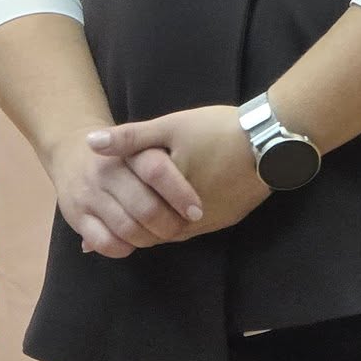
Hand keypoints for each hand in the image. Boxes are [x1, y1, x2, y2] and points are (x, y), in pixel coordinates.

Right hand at [42, 126, 203, 259]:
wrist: (71, 152)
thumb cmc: (121, 155)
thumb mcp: (140, 146)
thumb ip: (165, 165)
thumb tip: (195, 199)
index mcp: (127, 150)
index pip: (156, 170)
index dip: (180, 193)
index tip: (197, 211)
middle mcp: (106, 171)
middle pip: (145, 206)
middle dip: (169, 224)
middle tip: (182, 229)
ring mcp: (89, 194)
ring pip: (127, 227)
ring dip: (149, 238)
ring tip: (161, 236)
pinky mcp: (76, 216)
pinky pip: (104, 242)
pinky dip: (123, 248)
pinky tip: (132, 243)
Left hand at [88, 105, 270, 239]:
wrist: (270, 140)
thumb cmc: (218, 131)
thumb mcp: (171, 127)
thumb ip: (130, 138)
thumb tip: (90, 144)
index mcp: (170, 199)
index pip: (136, 223)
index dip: (116, 223)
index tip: (101, 225)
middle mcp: (191, 219)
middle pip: (156, 233)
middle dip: (136, 228)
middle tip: (115, 225)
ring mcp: (212, 222)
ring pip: (176, 233)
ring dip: (159, 226)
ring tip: (144, 215)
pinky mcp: (229, 218)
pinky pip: (196, 227)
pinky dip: (181, 220)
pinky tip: (177, 208)